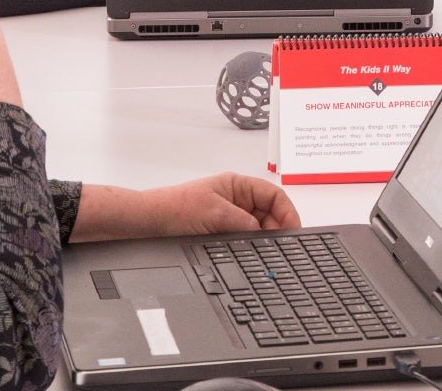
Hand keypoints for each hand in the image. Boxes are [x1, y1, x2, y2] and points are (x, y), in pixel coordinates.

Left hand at [70, 174, 301, 242]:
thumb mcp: (216, 214)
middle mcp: (235, 199)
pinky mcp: (219, 232)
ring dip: (263, 240)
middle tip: (281, 248)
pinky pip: (242, 239)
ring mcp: (227, 216)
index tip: (294, 230)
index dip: (287, 212)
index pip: (273, 194)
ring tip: (266, 254)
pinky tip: (250, 257)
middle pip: (268, 213)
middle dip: (276, 229)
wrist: (147, 224)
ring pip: (257, 228)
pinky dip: (249, 247)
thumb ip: (245, 224)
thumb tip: (265, 236)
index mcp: (237, 185)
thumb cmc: (175, 209)